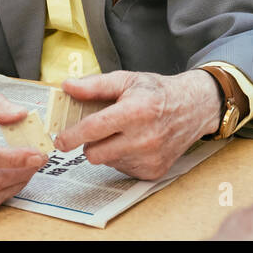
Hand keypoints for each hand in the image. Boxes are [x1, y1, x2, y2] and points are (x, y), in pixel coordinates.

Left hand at [54, 70, 220, 179]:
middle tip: (98, 130)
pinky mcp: (154, 172)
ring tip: (124, 132)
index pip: (94, 129)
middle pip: (95, 153)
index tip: (59, 141)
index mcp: (135, 111)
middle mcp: (144, 138)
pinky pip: (121, 169)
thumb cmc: (157, 92)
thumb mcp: (127, 80)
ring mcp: (150, 158)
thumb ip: (94, 85)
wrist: (192, 108)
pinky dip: (122, 157)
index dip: (72, 136)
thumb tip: (68, 87)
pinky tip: (135, 143)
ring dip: (108, 149)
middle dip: (90, 143)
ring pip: (107, 162)